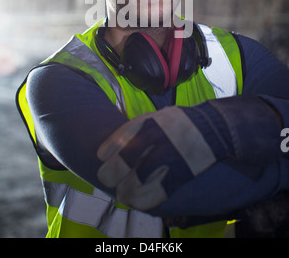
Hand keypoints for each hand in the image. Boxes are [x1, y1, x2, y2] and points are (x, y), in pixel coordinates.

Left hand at [97, 106, 219, 210]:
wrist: (216, 127)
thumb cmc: (179, 123)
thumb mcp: (158, 116)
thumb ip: (139, 128)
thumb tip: (114, 147)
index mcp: (152, 121)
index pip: (122, 137)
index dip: (108, 150)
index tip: (100, 157)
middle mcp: (160, 137)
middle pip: (127, 159)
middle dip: (111, 172)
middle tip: (105, 178)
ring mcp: (173, 155)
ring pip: (140, 178)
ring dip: (125, 190)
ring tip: (121, 194)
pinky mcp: (184, 172)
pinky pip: (160, 190)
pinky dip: (145, 199)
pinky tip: (136, 202)